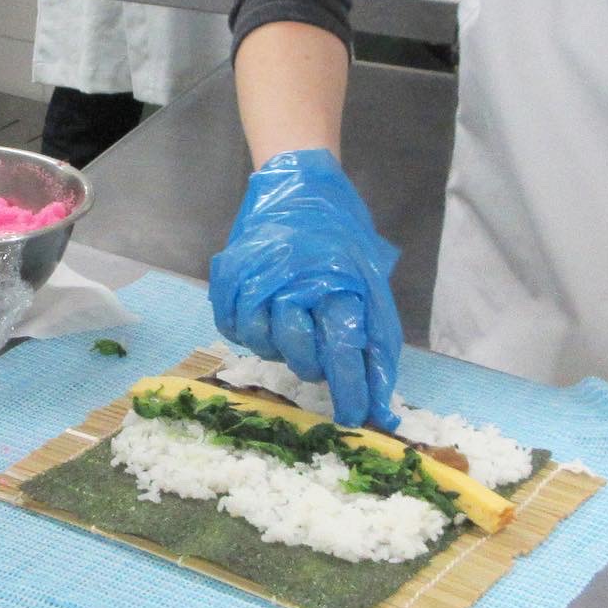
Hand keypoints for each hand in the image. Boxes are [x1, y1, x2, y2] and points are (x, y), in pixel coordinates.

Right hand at [209, 149, 402, 429]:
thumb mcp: (373, 286)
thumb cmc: (342, 242)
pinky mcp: (226, 275)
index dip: (349, 389)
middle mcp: (292, 278)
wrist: (297, 189)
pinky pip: (230, 326)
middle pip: (298, 350)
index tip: (353, 418)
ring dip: (278, 348)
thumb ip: (378, 348)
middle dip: (313, 366)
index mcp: (337, 279)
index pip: (344, 348)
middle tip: (320, 356)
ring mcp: (254, 276)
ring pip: (260, 342)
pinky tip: (264, 318)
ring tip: (291, 329)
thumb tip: (381, 412)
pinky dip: (246, 331)